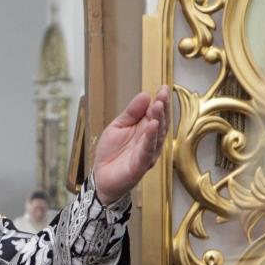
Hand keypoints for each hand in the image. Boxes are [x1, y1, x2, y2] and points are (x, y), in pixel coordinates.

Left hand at [92, 85, 169, 204]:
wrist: (101, 177)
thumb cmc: (111, 152)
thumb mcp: (118, 127)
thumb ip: (131, 113)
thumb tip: (145, 95)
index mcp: (145, 130)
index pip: (156, 114)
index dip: (160, 101)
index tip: (163, 88)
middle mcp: (150, 141)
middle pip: (159, 122)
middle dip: (162, 108)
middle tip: (163, 94)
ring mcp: (147, 153)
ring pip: (156, 135)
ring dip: (158, 120)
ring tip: (158, 106)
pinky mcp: (141, 165)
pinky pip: (147, 150)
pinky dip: (150, 138)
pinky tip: (152, 126)